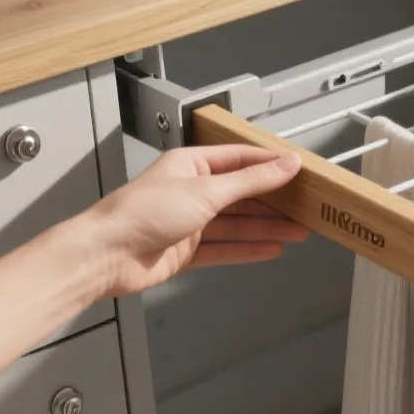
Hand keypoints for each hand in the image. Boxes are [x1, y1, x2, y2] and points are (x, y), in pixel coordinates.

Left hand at [75, 145, 309, 297]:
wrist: (107, 255)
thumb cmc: (141, 213)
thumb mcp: (207, 190)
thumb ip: (251, 181)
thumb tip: (285, 164)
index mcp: (190, 165)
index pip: (240, 159)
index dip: (271, 164)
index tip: (299, 169)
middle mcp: (189, 191)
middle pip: (241, 194)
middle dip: (274, 201)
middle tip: (306, 205)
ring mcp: (188, 223)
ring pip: (236, 224)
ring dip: (267, 227)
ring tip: (300, 230)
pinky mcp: (185, 251)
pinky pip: (224, 249)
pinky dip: (248, 249)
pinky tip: (272, 249)